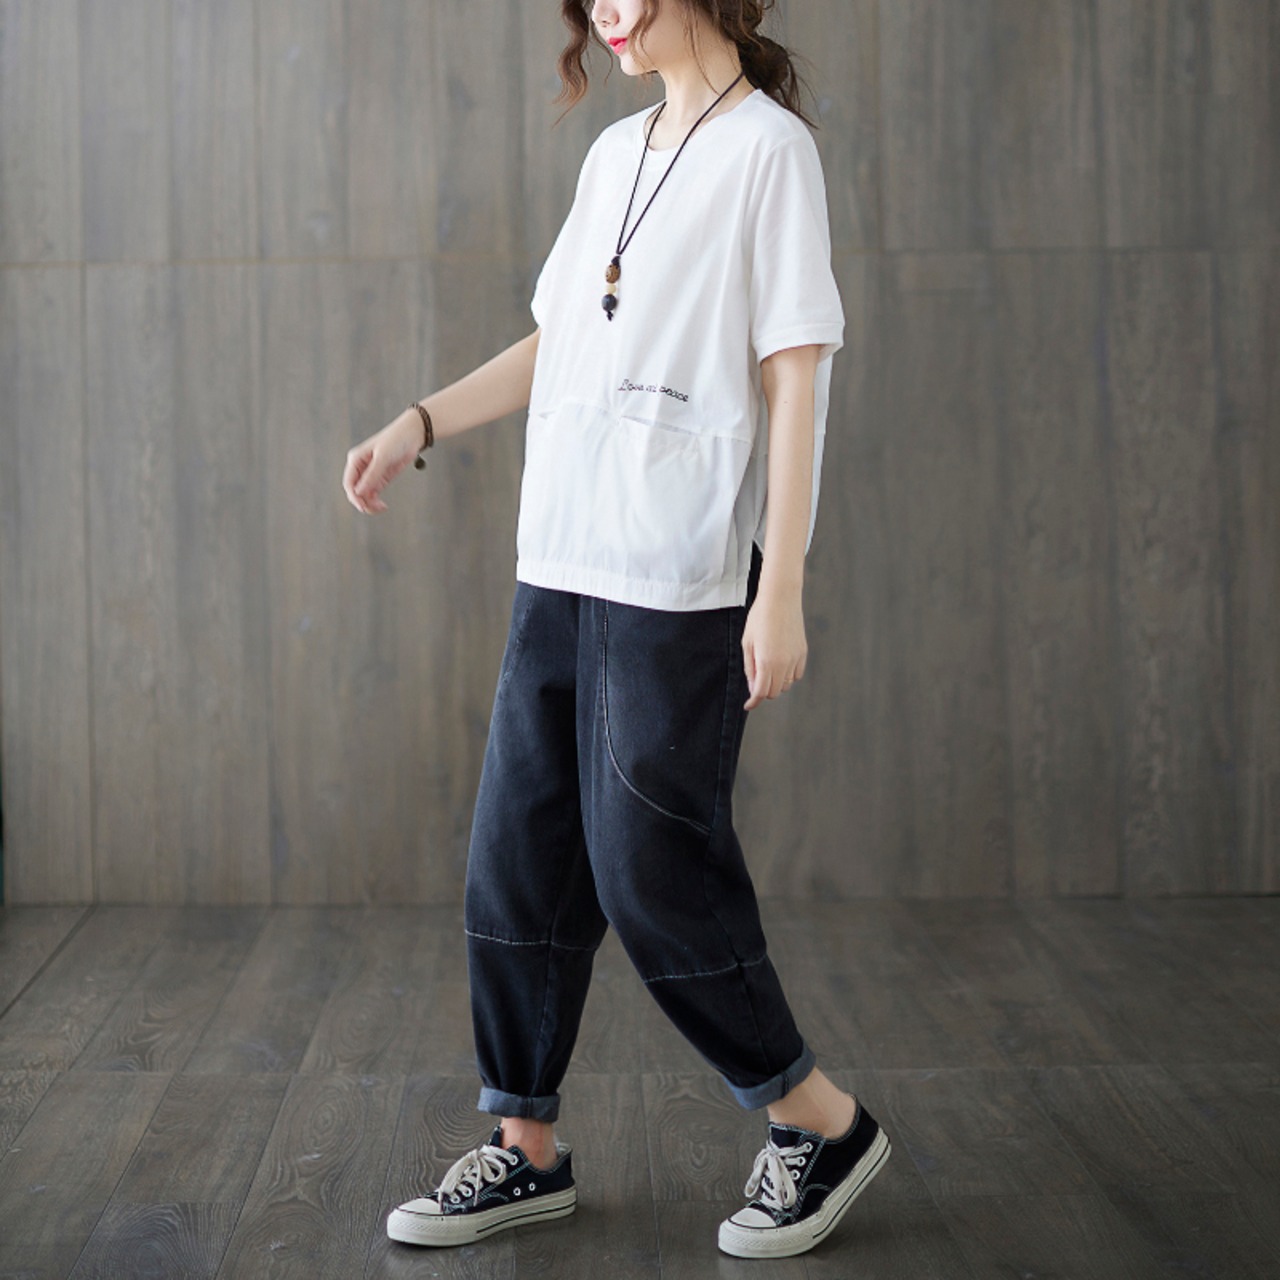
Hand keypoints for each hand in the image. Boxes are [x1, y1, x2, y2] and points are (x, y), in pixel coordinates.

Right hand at [342, 410, 422, 513]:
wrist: (412, 435)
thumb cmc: (396, 440)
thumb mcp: (383, 457)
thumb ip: (372, 475)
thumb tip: (359, 491)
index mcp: (356, 459)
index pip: (349, 482)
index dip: (353, 496)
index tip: (362, 505)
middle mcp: (361, 468)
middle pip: (355, 491)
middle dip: (362, 501)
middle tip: (372, 509)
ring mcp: (371, 474)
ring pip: (364, 495)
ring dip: (370, 504)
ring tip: (381, 508)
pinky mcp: (381, 478)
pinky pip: (374, 494)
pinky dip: (376, 502)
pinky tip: (383, 506)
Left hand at [742, 590, 806, 709]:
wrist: (781, 598)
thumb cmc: (760, 618)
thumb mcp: (747, 643)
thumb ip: (750, 668)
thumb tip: (753, 688)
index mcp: (766, 661)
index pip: (760, 692)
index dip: (753, 701)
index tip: (748, 705)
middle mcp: (783, 663)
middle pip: (774, 692)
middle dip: (763, 691)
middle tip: (755, 682)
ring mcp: (795, 658)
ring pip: (786, 685)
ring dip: (776, 683)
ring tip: (767, 669)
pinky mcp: (803, 652)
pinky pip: (797, 674)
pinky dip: (788, 675)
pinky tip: (780, 664)